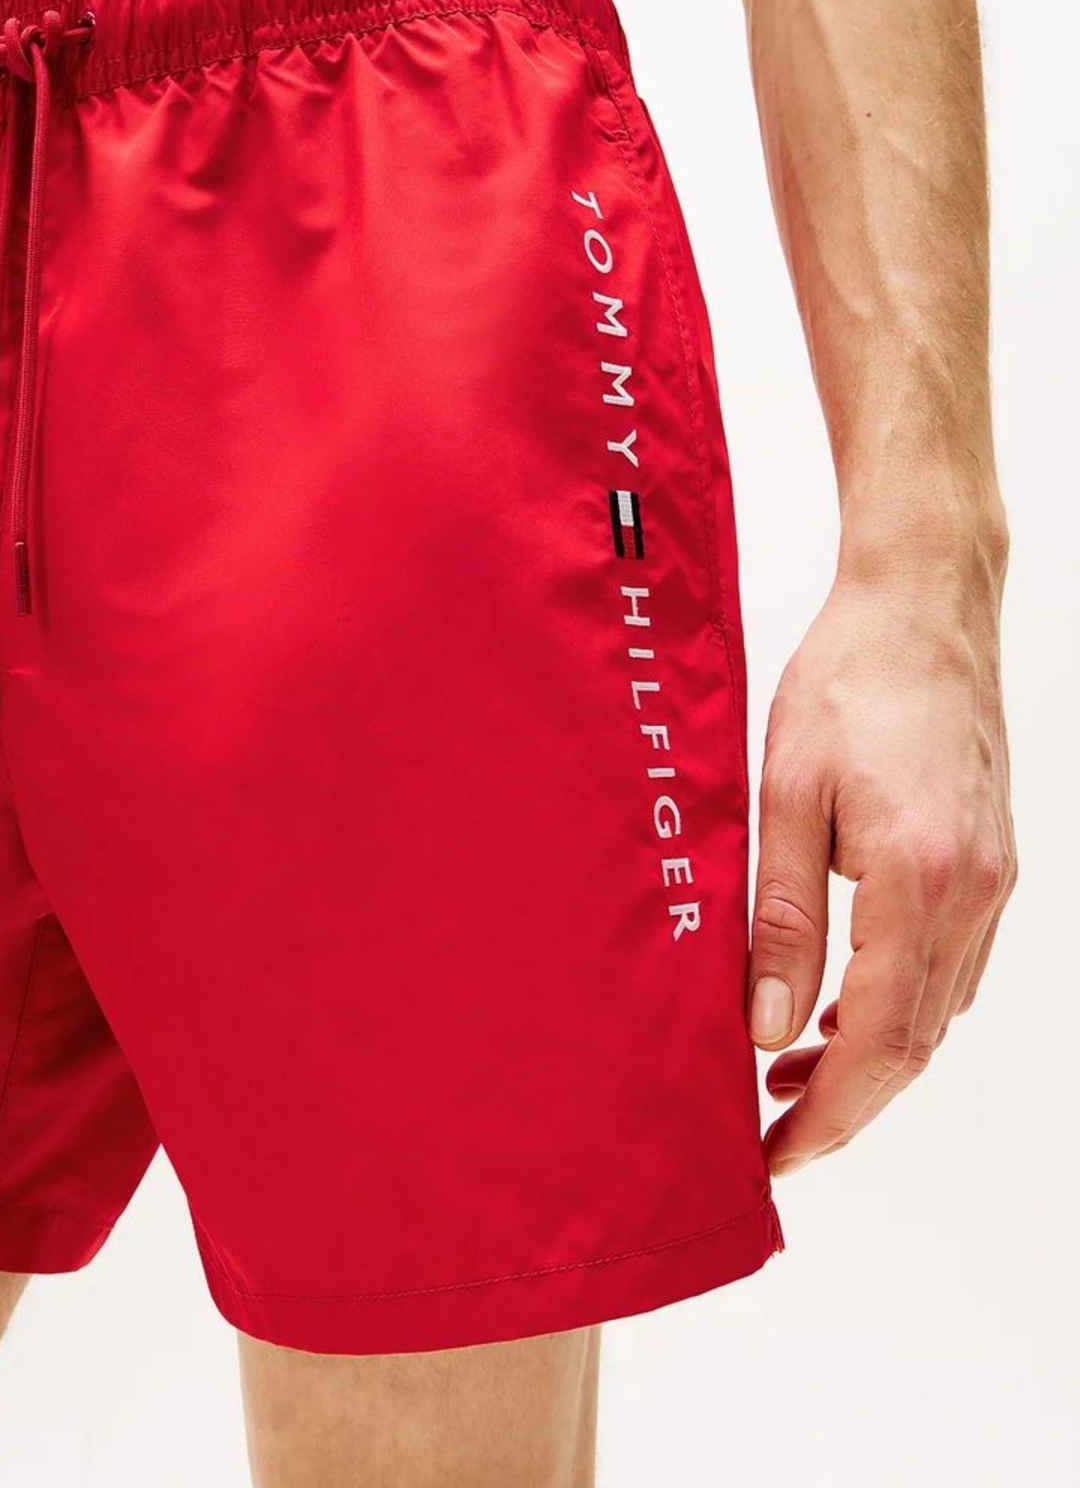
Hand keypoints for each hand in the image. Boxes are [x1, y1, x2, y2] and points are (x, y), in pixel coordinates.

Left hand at [746, 563, 1016, 1174]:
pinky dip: (900, 1005)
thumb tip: (769, 1027)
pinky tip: (845, 1000)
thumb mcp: (787, 795)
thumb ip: (782, 919)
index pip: (881, 1041)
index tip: (775, 1157)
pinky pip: (952, 968)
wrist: (925, 605)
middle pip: (917, 1044)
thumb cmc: (849, 679)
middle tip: (773, 1135)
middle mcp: (974, 894)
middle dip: (846, 1103)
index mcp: (922, 880)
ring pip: (938, 1012)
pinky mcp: (991, 861)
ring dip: (871, 1056)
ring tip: (789, 1070)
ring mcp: (993, 880)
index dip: (829, 1114)